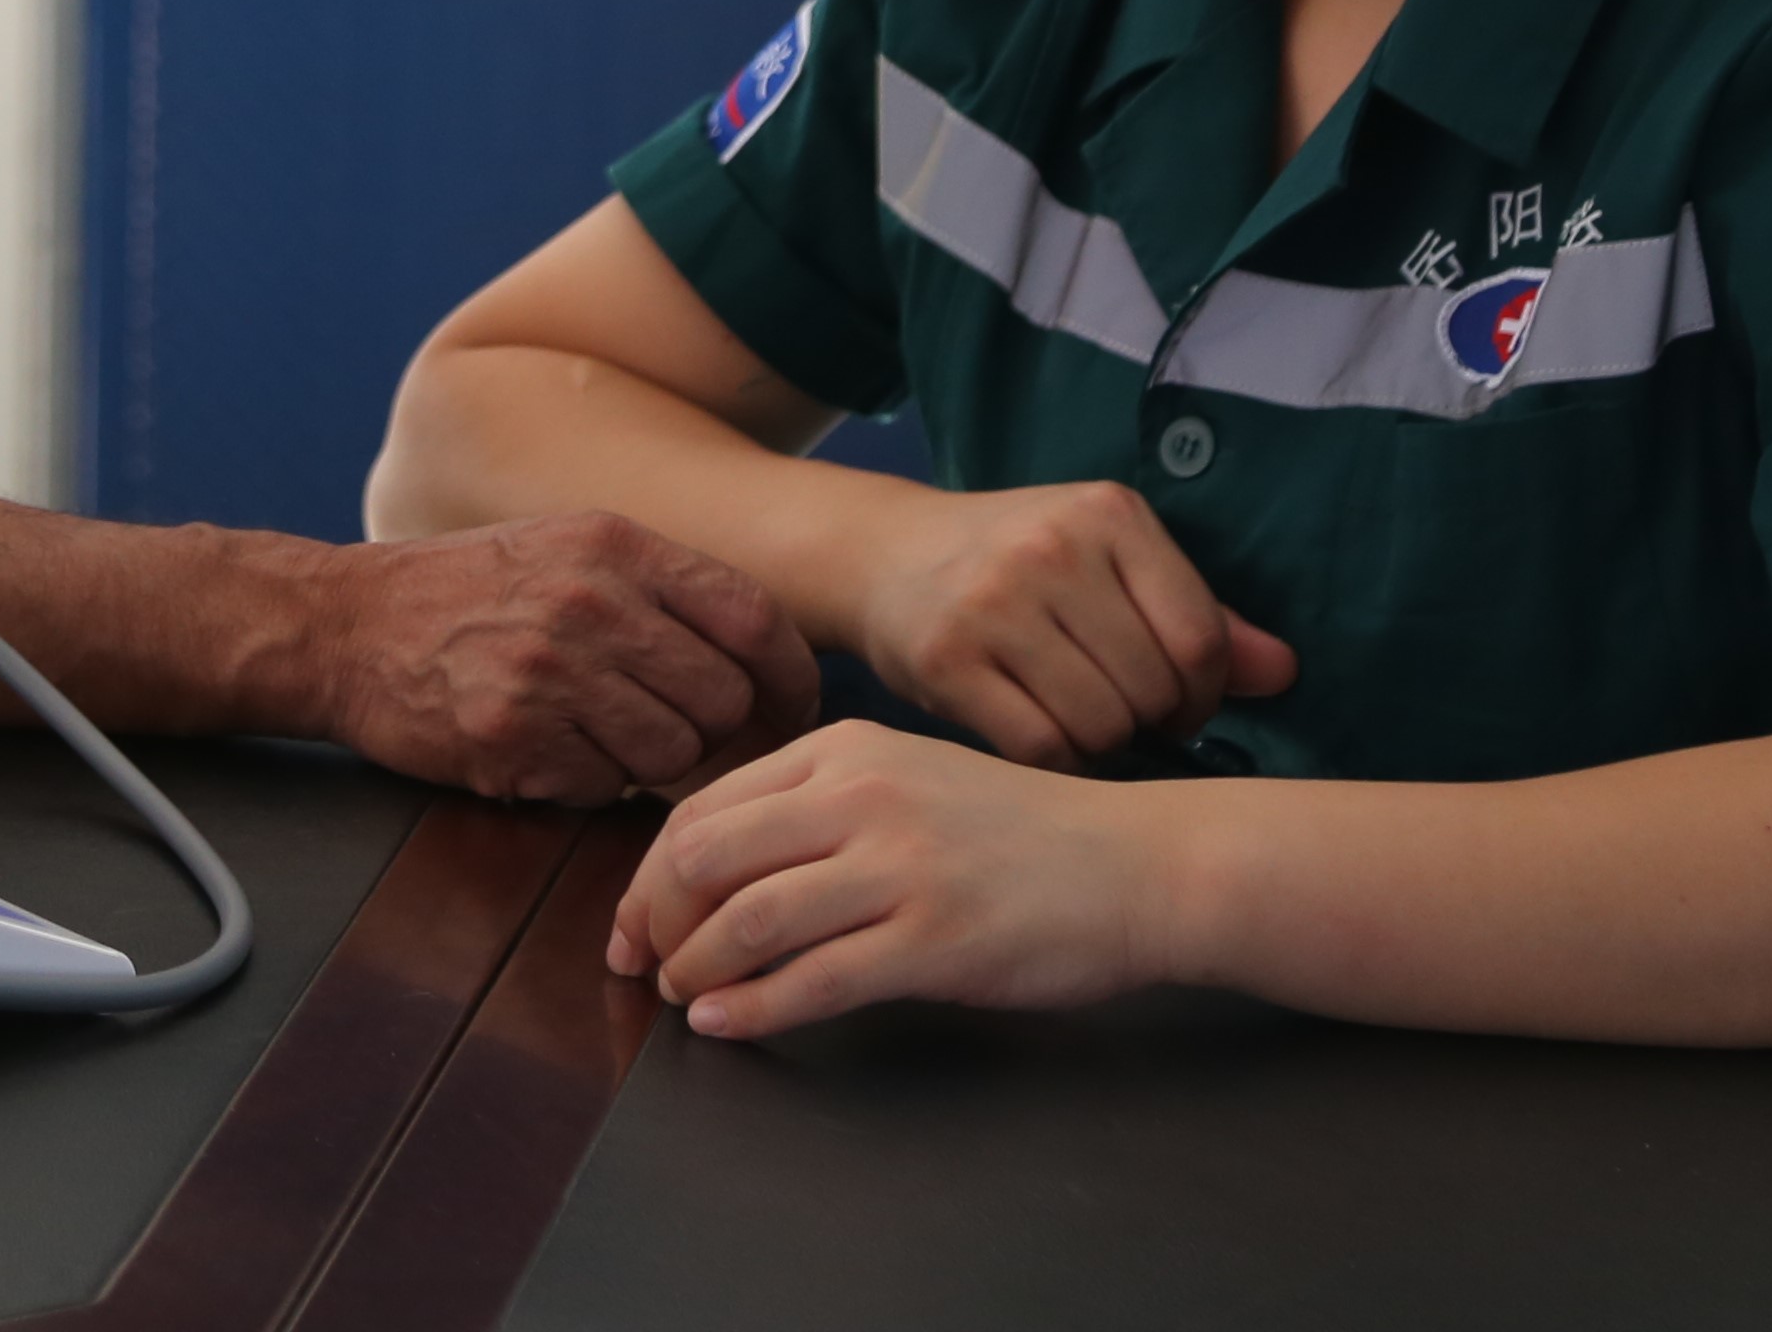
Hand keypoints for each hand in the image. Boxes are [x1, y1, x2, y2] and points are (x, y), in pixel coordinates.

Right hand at [306, 511, 818, 801]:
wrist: (343, 624)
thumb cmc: (467, 592)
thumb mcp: (568, 548)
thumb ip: (658, 589)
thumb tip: (760, 659)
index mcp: (616, 545)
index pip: (754, 616)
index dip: (790, 677)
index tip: (793, 709)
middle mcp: (590, 600)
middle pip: (723, 698)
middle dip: (719, 735)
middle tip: (688, 741)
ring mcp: (549, 669)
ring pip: (672, 754)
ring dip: (654, 765)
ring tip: (604, 738)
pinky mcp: (510, 733)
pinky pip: (603, 786)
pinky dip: (590, 782)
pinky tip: (551, 750)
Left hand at [608, 723, 1172, 1036]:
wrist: (1139, 864)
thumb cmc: (1021, 833)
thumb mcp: (910, 779)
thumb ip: (822, 804)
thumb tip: (715, 864)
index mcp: (846, 747)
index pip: (706, 805)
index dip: (650, 873)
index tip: (632, 922)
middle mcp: (863, 794)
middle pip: (707, 855)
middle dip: (655, 919)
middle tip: (643, 966)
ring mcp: (901, 866)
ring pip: (749, 917)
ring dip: (696, 967)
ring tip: (682, 997)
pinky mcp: (935, 939)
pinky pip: (814, 979)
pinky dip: (752, 1007)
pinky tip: (726, 1023)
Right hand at [847, 478, 1294, 765]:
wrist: (884, 554)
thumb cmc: (1018, 565)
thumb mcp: (1109, 561)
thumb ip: (1197, 614)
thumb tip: (1282, 674)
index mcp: (1107, 514)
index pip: (1200, 638)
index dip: (1203, 692)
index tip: (1177, 699)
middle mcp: (1051, 548)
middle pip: (1151, 689)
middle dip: (1148, 719)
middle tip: (1120, 711)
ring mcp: (992, 603)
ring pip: (1100, 725)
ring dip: (1100, 744)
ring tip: (1077, 719)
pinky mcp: (945, 659)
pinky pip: (1039, 748)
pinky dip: (1052, 760)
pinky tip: (1039, 734)